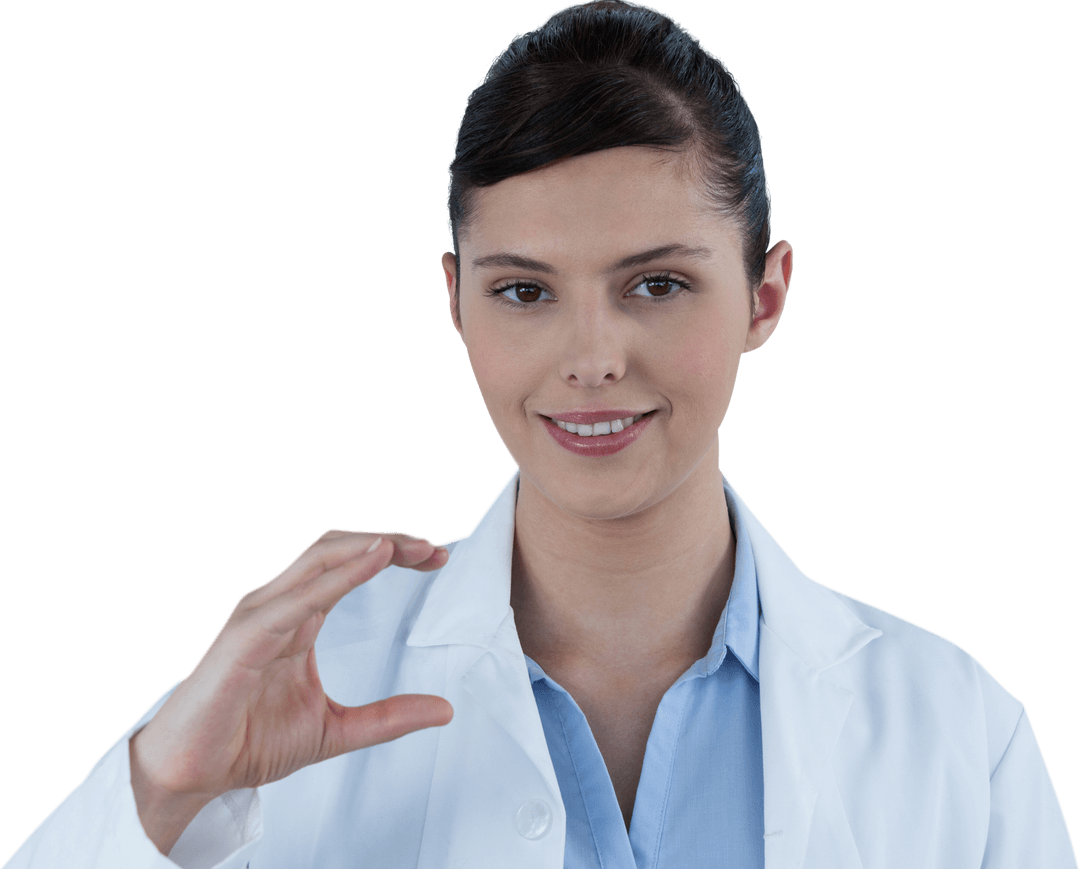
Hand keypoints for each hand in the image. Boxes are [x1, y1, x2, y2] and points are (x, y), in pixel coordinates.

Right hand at [129, 531, 453, 852]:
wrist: (190, 774)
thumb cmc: (249, 742)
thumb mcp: (337, 729)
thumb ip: (389, 717)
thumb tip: (445, 710)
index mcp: (299, 615)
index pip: (349, 562)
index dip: (392, 551)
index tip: (436, 558)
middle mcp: (279, 604)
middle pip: (337, 548)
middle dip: (388, 540)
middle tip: (435, 550)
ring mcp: (259, 615)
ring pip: (318, 558)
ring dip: (368, 546)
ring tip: (411, 547)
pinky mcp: (245, 637)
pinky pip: (298, 597)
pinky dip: (339, 576)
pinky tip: (373, 561)